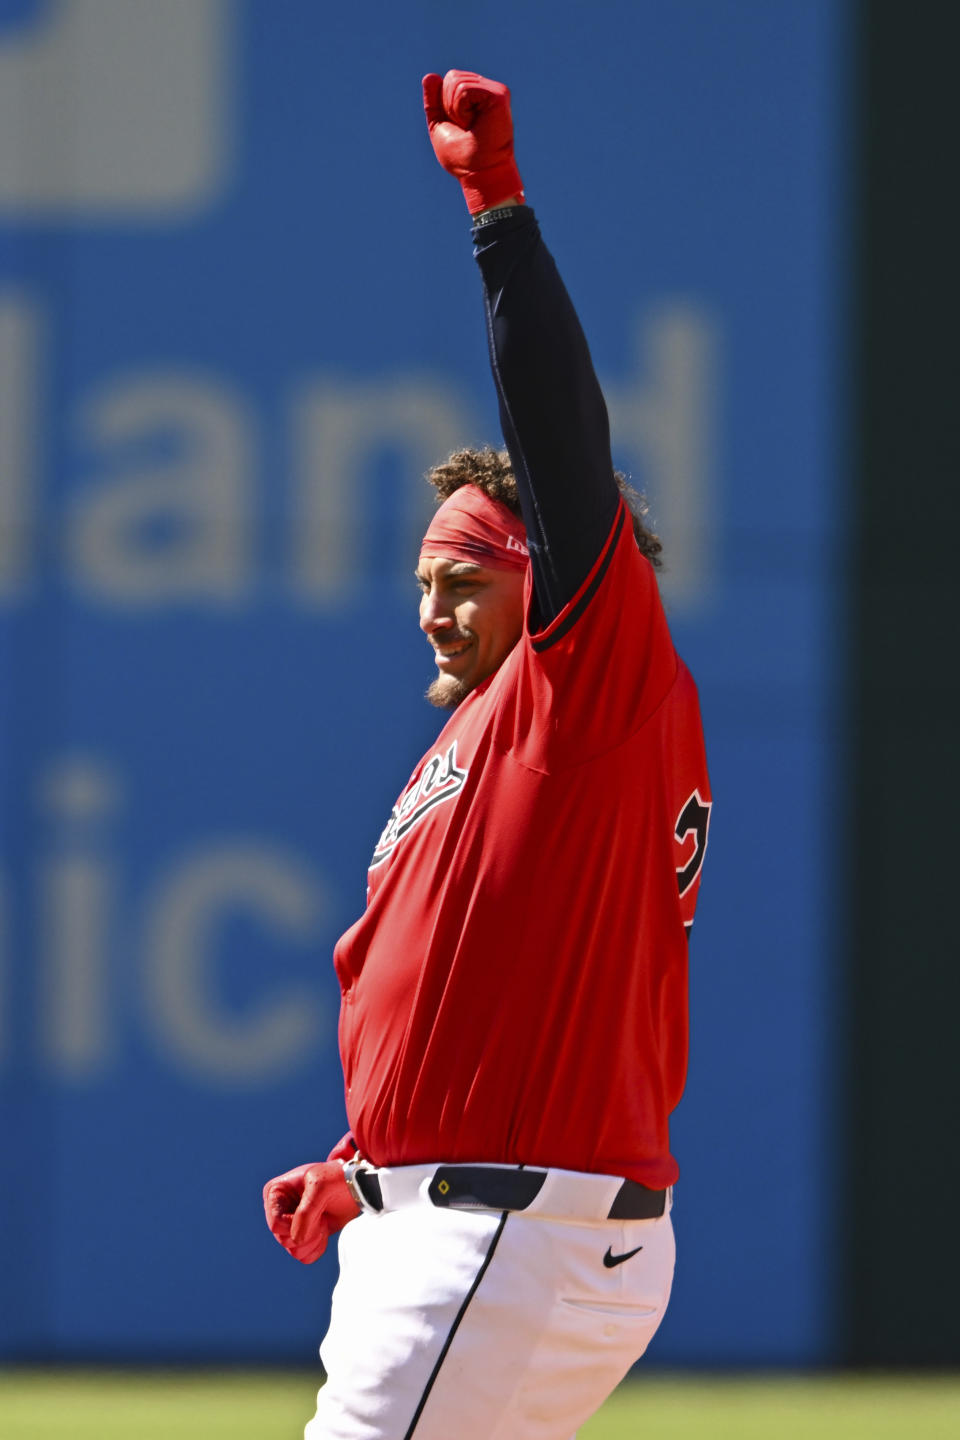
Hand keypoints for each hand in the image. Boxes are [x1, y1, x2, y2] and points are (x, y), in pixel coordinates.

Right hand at [262, 1161, 359, 1264]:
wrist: (353, 1186)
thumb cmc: (336, 1178)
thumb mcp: (321, 1186)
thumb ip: (306, 1213)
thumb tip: (296, 1240)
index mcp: (275, 1192)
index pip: (276, 1225)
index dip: (295, 1225)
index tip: (315, 1211)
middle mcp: (278, 1209)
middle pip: (284, 1239)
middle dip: (308, 1231)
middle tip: (322, 1214)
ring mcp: (289, 1224)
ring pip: (293, 1250)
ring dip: (314, 1239)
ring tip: (324, 1220)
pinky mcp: (301, 1236)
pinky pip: (304, 1256)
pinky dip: (317, 1247)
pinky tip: (325, 1229)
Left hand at [422, 70, 524, 213]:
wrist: (478, 174)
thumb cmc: (462, 157)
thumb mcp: (439, 125)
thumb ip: (433, 102)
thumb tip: (429, 76)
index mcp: (477, 96)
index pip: (449, 80)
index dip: (445, 104)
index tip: (460, 127)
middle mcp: (488, 90)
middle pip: (452, 77)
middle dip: (449, 105)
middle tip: (466, 128)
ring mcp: (496, 91)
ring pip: (456, 81)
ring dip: (455, 110)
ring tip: (471, 127)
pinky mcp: (499, 95)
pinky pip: (464, 89)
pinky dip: (461, 109)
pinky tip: (474, 123)